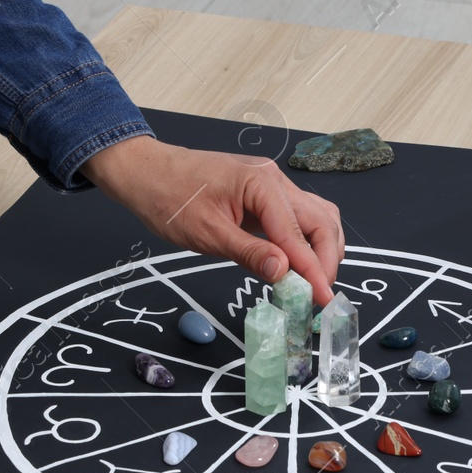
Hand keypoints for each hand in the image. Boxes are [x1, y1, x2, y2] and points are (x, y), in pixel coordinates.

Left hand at [81, 135, 342, 301]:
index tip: (323, 300)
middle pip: (321, 221)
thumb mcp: (206, 233)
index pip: (298, 233)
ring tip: (313, 282)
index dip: (313, 270)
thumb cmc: (168, 198)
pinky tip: (299, 263)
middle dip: (326, 261)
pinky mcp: (266, 195)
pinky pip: (300, 217)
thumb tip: (284, 273)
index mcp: (262, 184)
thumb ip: (249, 253)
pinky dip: (307, 241)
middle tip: (319, 296)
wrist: (145, 172)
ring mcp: (273, 185)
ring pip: (318, 217)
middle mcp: (275, 179)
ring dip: (323, 250)